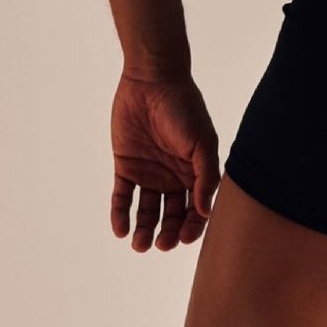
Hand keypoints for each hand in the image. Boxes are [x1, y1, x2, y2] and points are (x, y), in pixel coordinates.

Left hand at [111, 67, 219, 251]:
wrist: (152, 81)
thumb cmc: (184, 108)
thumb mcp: (202, 143)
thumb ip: (205, 177)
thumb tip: (205, 212)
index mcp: (195, 174)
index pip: (195, 210)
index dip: (191, 227)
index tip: (184, 238)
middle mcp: (173, 178)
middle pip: (172, 215)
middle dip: (168, 233)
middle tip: (161, 245)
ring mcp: (149, 173)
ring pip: (147, 211)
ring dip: (144, 230)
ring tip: (139, 245)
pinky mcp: (126, 167)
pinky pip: (123, 196)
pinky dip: (121, 214)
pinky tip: (120, 230)